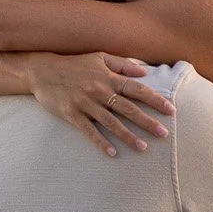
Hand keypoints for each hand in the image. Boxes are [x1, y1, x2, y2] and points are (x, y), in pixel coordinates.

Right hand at [25, 53, 175, 156]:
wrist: (42, 70)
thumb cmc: (73, 64)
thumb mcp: (98, 58)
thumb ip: (122, 65)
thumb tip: (144, 73)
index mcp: (108, 77)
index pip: (137, 89)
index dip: (155, 100)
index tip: (170, 110)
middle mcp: (99, 91)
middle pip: (128, 108)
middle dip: (147, 122)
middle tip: (163, 134)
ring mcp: (85, 103)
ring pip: (111, 122)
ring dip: (128, 135)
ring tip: (143, 148)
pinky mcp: (71, 114)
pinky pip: (89, 130)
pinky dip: (101, 142)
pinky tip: (113, 153)